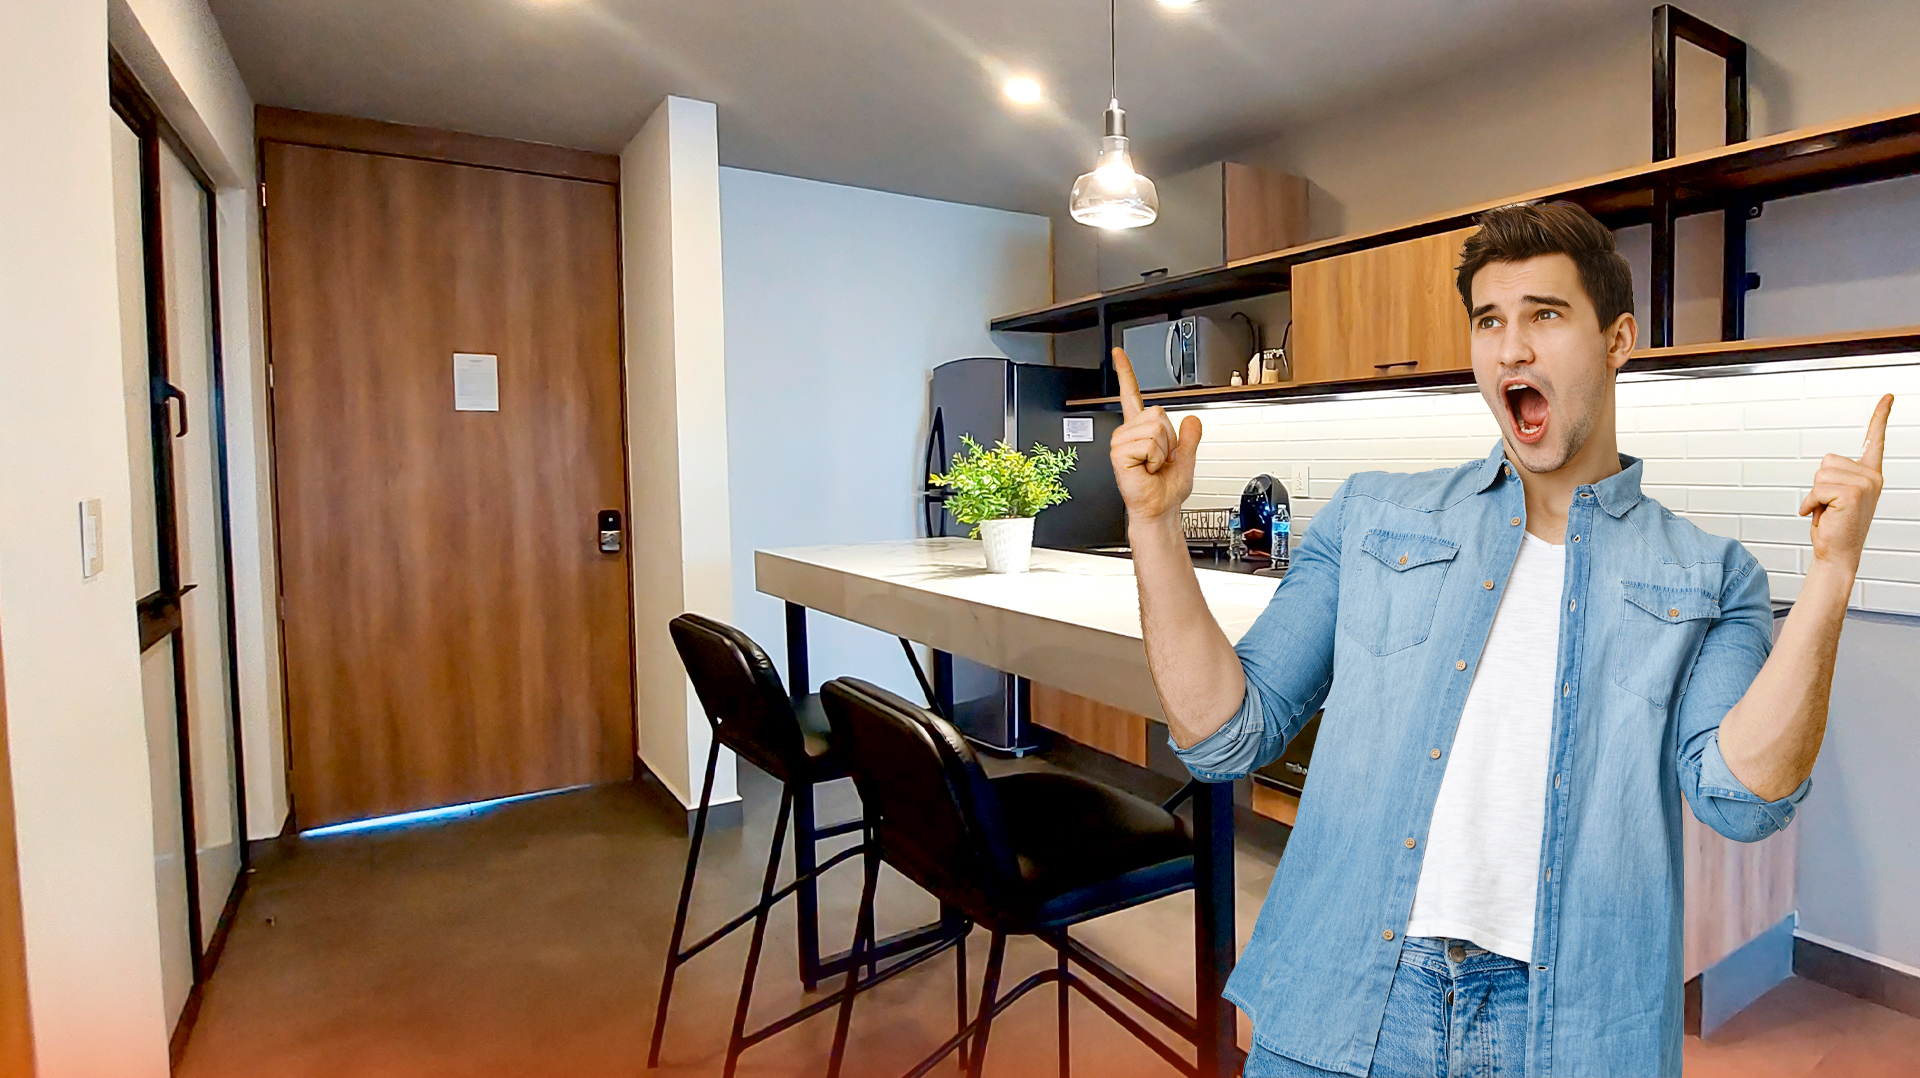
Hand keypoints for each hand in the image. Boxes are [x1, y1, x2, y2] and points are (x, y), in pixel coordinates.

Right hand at [1109, 347, 1202, 524]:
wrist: (1159, 509)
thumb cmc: (1166, 489)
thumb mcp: (1187, 459)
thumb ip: (1191, 437)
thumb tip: (1192, 419)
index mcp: (1141, 430)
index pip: (1132, 395)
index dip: (1126, 373)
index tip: (1119, 353)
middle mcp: (1128, 432)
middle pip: (1158, 413)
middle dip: (1168, 438)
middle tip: (1159, 459)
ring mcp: (1121, 442)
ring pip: (1155, 428)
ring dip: (1161, 451)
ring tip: (1151, 466)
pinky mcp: (1118, 453)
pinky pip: (1148, 443)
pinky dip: (1154, 459)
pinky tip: (1145, 469)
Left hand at [1799, 394, 1892, 570]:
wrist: (1836, 553)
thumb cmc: (1835, 526)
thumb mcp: (1837, 496)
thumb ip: (1838, 476)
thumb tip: (1829, 466)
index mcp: (1869, 474)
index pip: (1874, 440)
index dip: (1880, 417)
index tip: (1888, 398)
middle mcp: (1871, 476)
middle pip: (1826, 460)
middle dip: (1819, 484)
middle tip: (1829, 506)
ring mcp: (1865, 484)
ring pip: (1820, 474)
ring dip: (1815, 495)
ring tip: (1828, 511)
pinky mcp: (1852, 493)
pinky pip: (1817, 488)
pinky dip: (1812, 503)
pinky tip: (1823, 515)